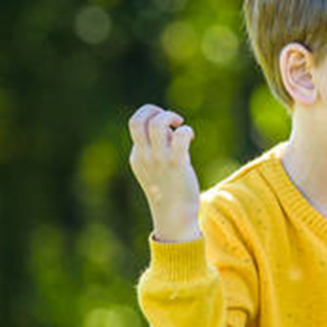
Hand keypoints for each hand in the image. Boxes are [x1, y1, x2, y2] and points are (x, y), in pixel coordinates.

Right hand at [127, 104, 201, 241]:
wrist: (174, 216)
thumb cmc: (169, 190)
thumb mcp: (155, 167)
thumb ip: (158, 147)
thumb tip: (170, 128)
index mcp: (137, 156)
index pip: (136, 124)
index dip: (150, 116)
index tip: (165, 126)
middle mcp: (144, 156)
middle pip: (138, 120)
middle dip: (154, 110)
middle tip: (170, 120)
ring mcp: (159, 160)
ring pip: (158, 124)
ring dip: (171, 117)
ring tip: (180, 127)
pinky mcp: (177, 164)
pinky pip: (180, 135)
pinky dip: (186, 130)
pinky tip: (190, 138)